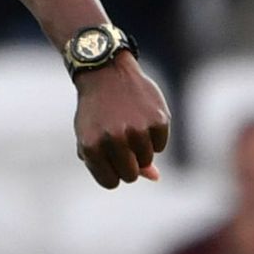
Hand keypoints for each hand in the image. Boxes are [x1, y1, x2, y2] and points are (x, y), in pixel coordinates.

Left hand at [73, 52, 169, 187]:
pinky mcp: (158, 120)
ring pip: (146, 160)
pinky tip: (140, 117)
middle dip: (126, 164)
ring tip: (127, 125)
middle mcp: (114, 139)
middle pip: (130, 175)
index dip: (111, 172)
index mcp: (92, 146)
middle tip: (119, 143)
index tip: (109, 159)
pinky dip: (154, 136)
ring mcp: (137, 129)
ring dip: (139, 148)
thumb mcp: (92, 136)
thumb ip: (113, 163)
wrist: (105, 72)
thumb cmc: (96, 110)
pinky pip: (161, 145)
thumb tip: (155, 177)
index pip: (110, 182)